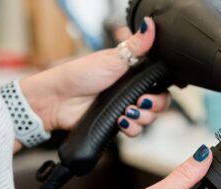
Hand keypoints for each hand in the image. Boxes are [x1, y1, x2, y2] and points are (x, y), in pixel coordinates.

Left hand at [19, 17, 168, 136]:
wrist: (59, 100)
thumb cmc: (80, 74)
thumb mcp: (113, 58)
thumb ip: (136, 45)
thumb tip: (150, 24)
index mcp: (133, 74)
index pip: (160, 84)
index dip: (162, 90)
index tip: (153, 89)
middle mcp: (131, 91)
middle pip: (159, 103)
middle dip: (154, 106)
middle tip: (140, 101)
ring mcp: (125, 108)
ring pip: (149, 118)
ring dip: (142, 118)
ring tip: (127, 112)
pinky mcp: (117, 123)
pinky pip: (135, 131)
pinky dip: (131, 128)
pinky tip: (120, 121)